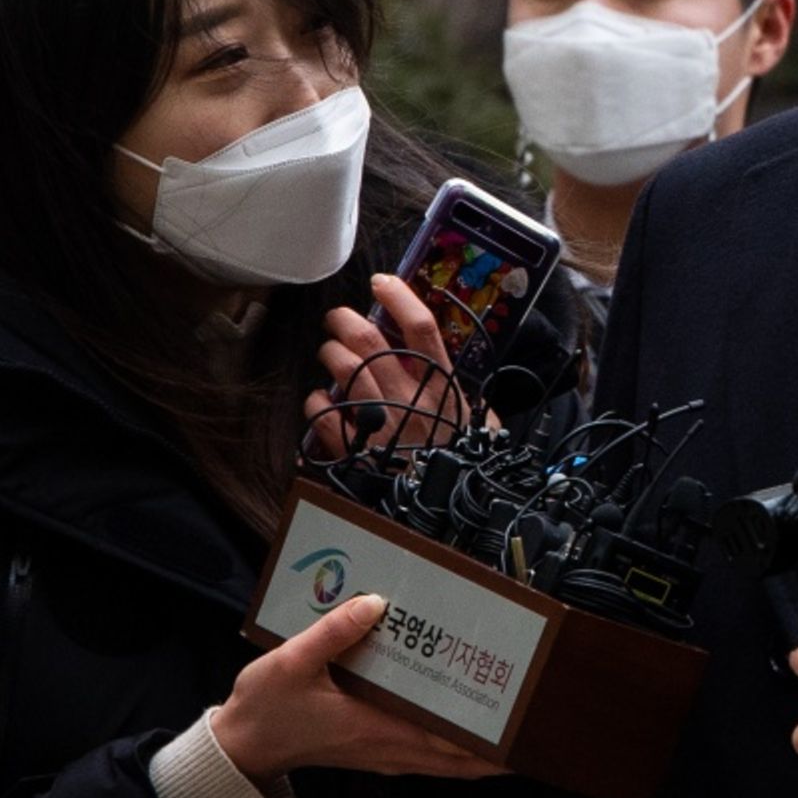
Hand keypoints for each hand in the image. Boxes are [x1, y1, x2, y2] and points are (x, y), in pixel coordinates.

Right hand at [203, 590, 505, 785]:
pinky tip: (461, 722)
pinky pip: (427, 756)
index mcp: (375, 729)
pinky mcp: (374, 752)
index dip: (490, 742)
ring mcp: (383, 755)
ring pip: (446, 762)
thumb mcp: (292, 662)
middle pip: (459, 759)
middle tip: (533, 724)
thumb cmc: (265, 708)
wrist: (240, 747)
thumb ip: (334, 631)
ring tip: (510, 722)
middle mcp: (388, 749)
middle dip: (499, 748)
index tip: (524, 731)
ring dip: (479, 748)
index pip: (448, 744)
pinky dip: (452, 747)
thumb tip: (374, 602)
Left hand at [307, 273, 470, 459]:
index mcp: (444, 388)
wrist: (450, 515)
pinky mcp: (357, 450)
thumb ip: (461, 392)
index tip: (381, 282)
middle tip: (338, 319)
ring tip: (331, 355)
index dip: (399, 297)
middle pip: (369, 342)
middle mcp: (411, 400)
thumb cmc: (467, 464)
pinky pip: (322, 415)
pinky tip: (322, 402)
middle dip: (344, 320)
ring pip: (342, 370)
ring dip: (329, 355)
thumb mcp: (480, 423)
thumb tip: (443, 363)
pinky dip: (316, 403)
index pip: (421, 329)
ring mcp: (381, 424)